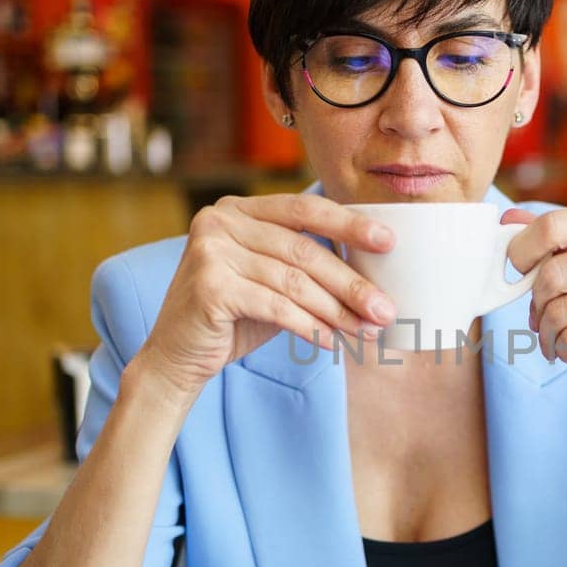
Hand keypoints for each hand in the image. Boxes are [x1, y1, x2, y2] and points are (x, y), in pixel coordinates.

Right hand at [138, 194, 396, 397]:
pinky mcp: (209, 287)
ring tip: (366, 331)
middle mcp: (219, 221)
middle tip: (385, 308)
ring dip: (337, 311)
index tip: (389, 242)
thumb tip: (374, 281)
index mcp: (236, 209)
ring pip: (293, 281)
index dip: (349, 224)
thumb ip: (307, 267)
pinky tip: (332, 342)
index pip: (303, 209)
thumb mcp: (272, 283)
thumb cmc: (233, 318)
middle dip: (351, 282)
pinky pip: (276, 307)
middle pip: (303, 250)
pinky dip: (310, 326)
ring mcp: (210, 251)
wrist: (177, 357)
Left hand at [502, 205, 566, 388]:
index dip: (522, 249)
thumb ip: (566, 237)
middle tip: (537, 318)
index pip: (554, 225)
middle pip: (552, 272)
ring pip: (560, 309)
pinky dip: (562, 348)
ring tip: (553, 340)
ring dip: (547, 332)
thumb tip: (509, 219)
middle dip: (535, 302)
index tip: (516, 270)